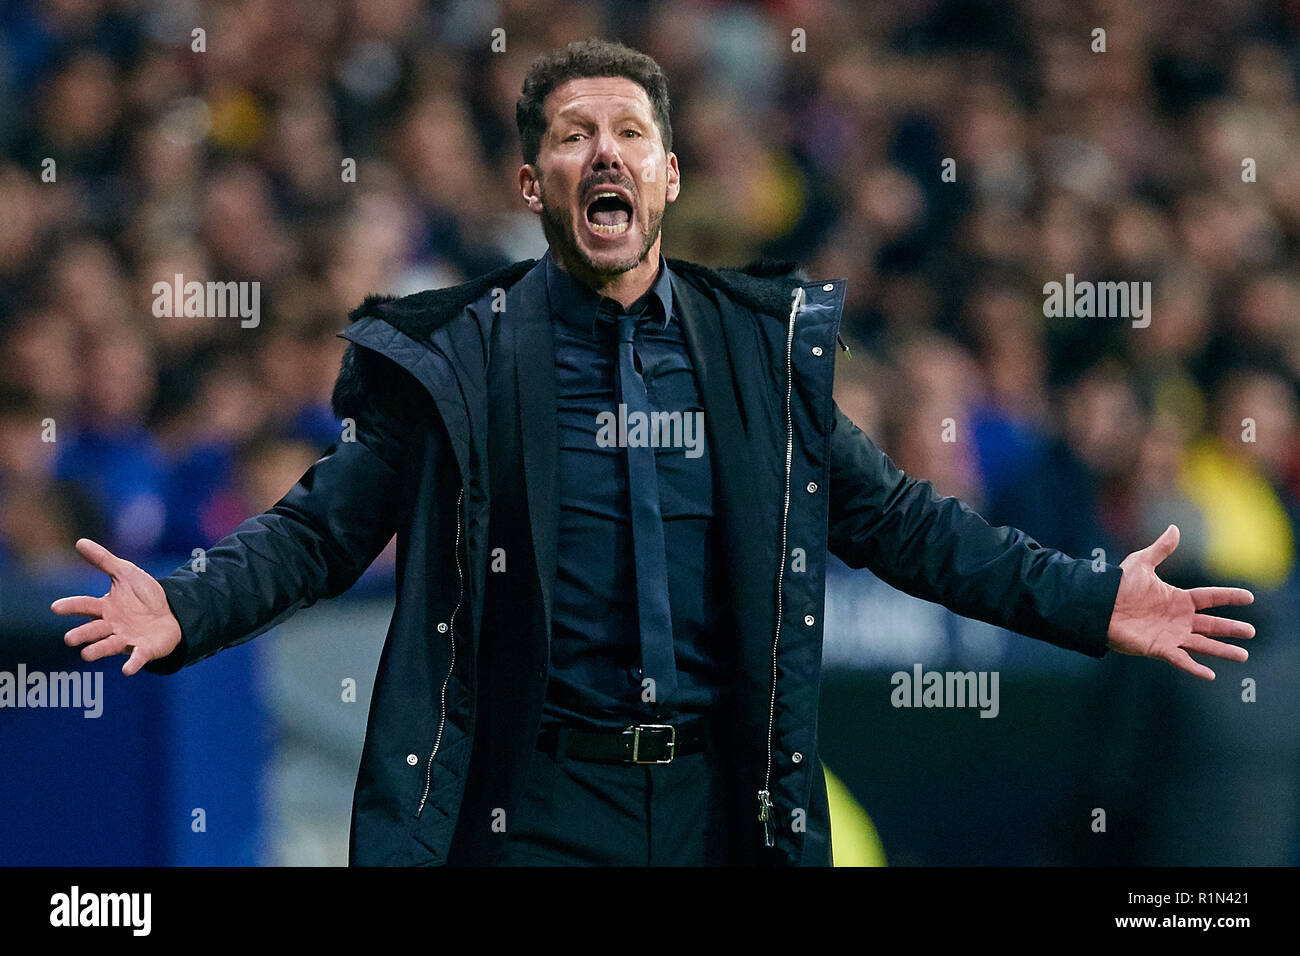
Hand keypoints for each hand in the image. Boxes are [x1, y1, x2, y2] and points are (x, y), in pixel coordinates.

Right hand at [51, 538, 182, 675]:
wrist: (174, 611)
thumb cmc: (144, 595)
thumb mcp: (126, 573)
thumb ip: (104, 560)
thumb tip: (80, 542)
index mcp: (105, 608)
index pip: (85, 606)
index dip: (71, 606)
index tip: (55, 607)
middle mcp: (112, 626)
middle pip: (94, 630)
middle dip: (82, 634)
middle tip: (69, 639)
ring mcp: (127, 639)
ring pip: (109, 646)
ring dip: (99, 650)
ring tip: (86, 655)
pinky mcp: (144, 649)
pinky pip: (137, 657)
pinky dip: (133, 663)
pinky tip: (128, 670)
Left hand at [1106, 524, 1254, 679]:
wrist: (1096, 605)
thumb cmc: (1118, 585)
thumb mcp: (1141, 563)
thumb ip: (1161, 549)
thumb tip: (1175, 527)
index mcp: (1177, 599)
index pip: (1209, 597)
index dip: (1229, 596)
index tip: (1250, 597)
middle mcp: (1178, 619)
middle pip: (1212, 625)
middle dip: (1231, 628)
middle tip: (1251, 632)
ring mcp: (1170, 635)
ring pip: (1202, 644)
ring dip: (1222, 650)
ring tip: (1243, 655)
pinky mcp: (1158, 649)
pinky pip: (1180, 660)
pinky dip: (1194, 668)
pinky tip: (1210, 674)